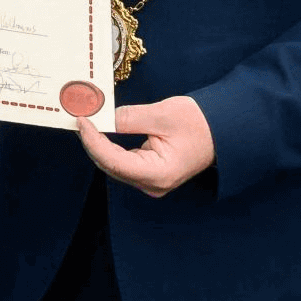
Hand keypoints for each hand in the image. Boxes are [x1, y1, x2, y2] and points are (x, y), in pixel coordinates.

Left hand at [74, 94, 213, 197]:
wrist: (222, 130)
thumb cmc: (199, 123)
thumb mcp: (163, 115)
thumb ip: (129, 118)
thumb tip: (101, 117)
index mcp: (159, 174)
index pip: (114, 161)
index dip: (93, 141)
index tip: (81, 120)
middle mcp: (153, 185)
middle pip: (111, 166)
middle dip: (91, 142)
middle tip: (78, 117)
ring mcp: (151, 182)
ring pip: (114, 166)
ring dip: (97, 145)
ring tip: (85, 122)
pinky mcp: (149, 174)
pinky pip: (122, 163)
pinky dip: (108, 147)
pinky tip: (98, 132)